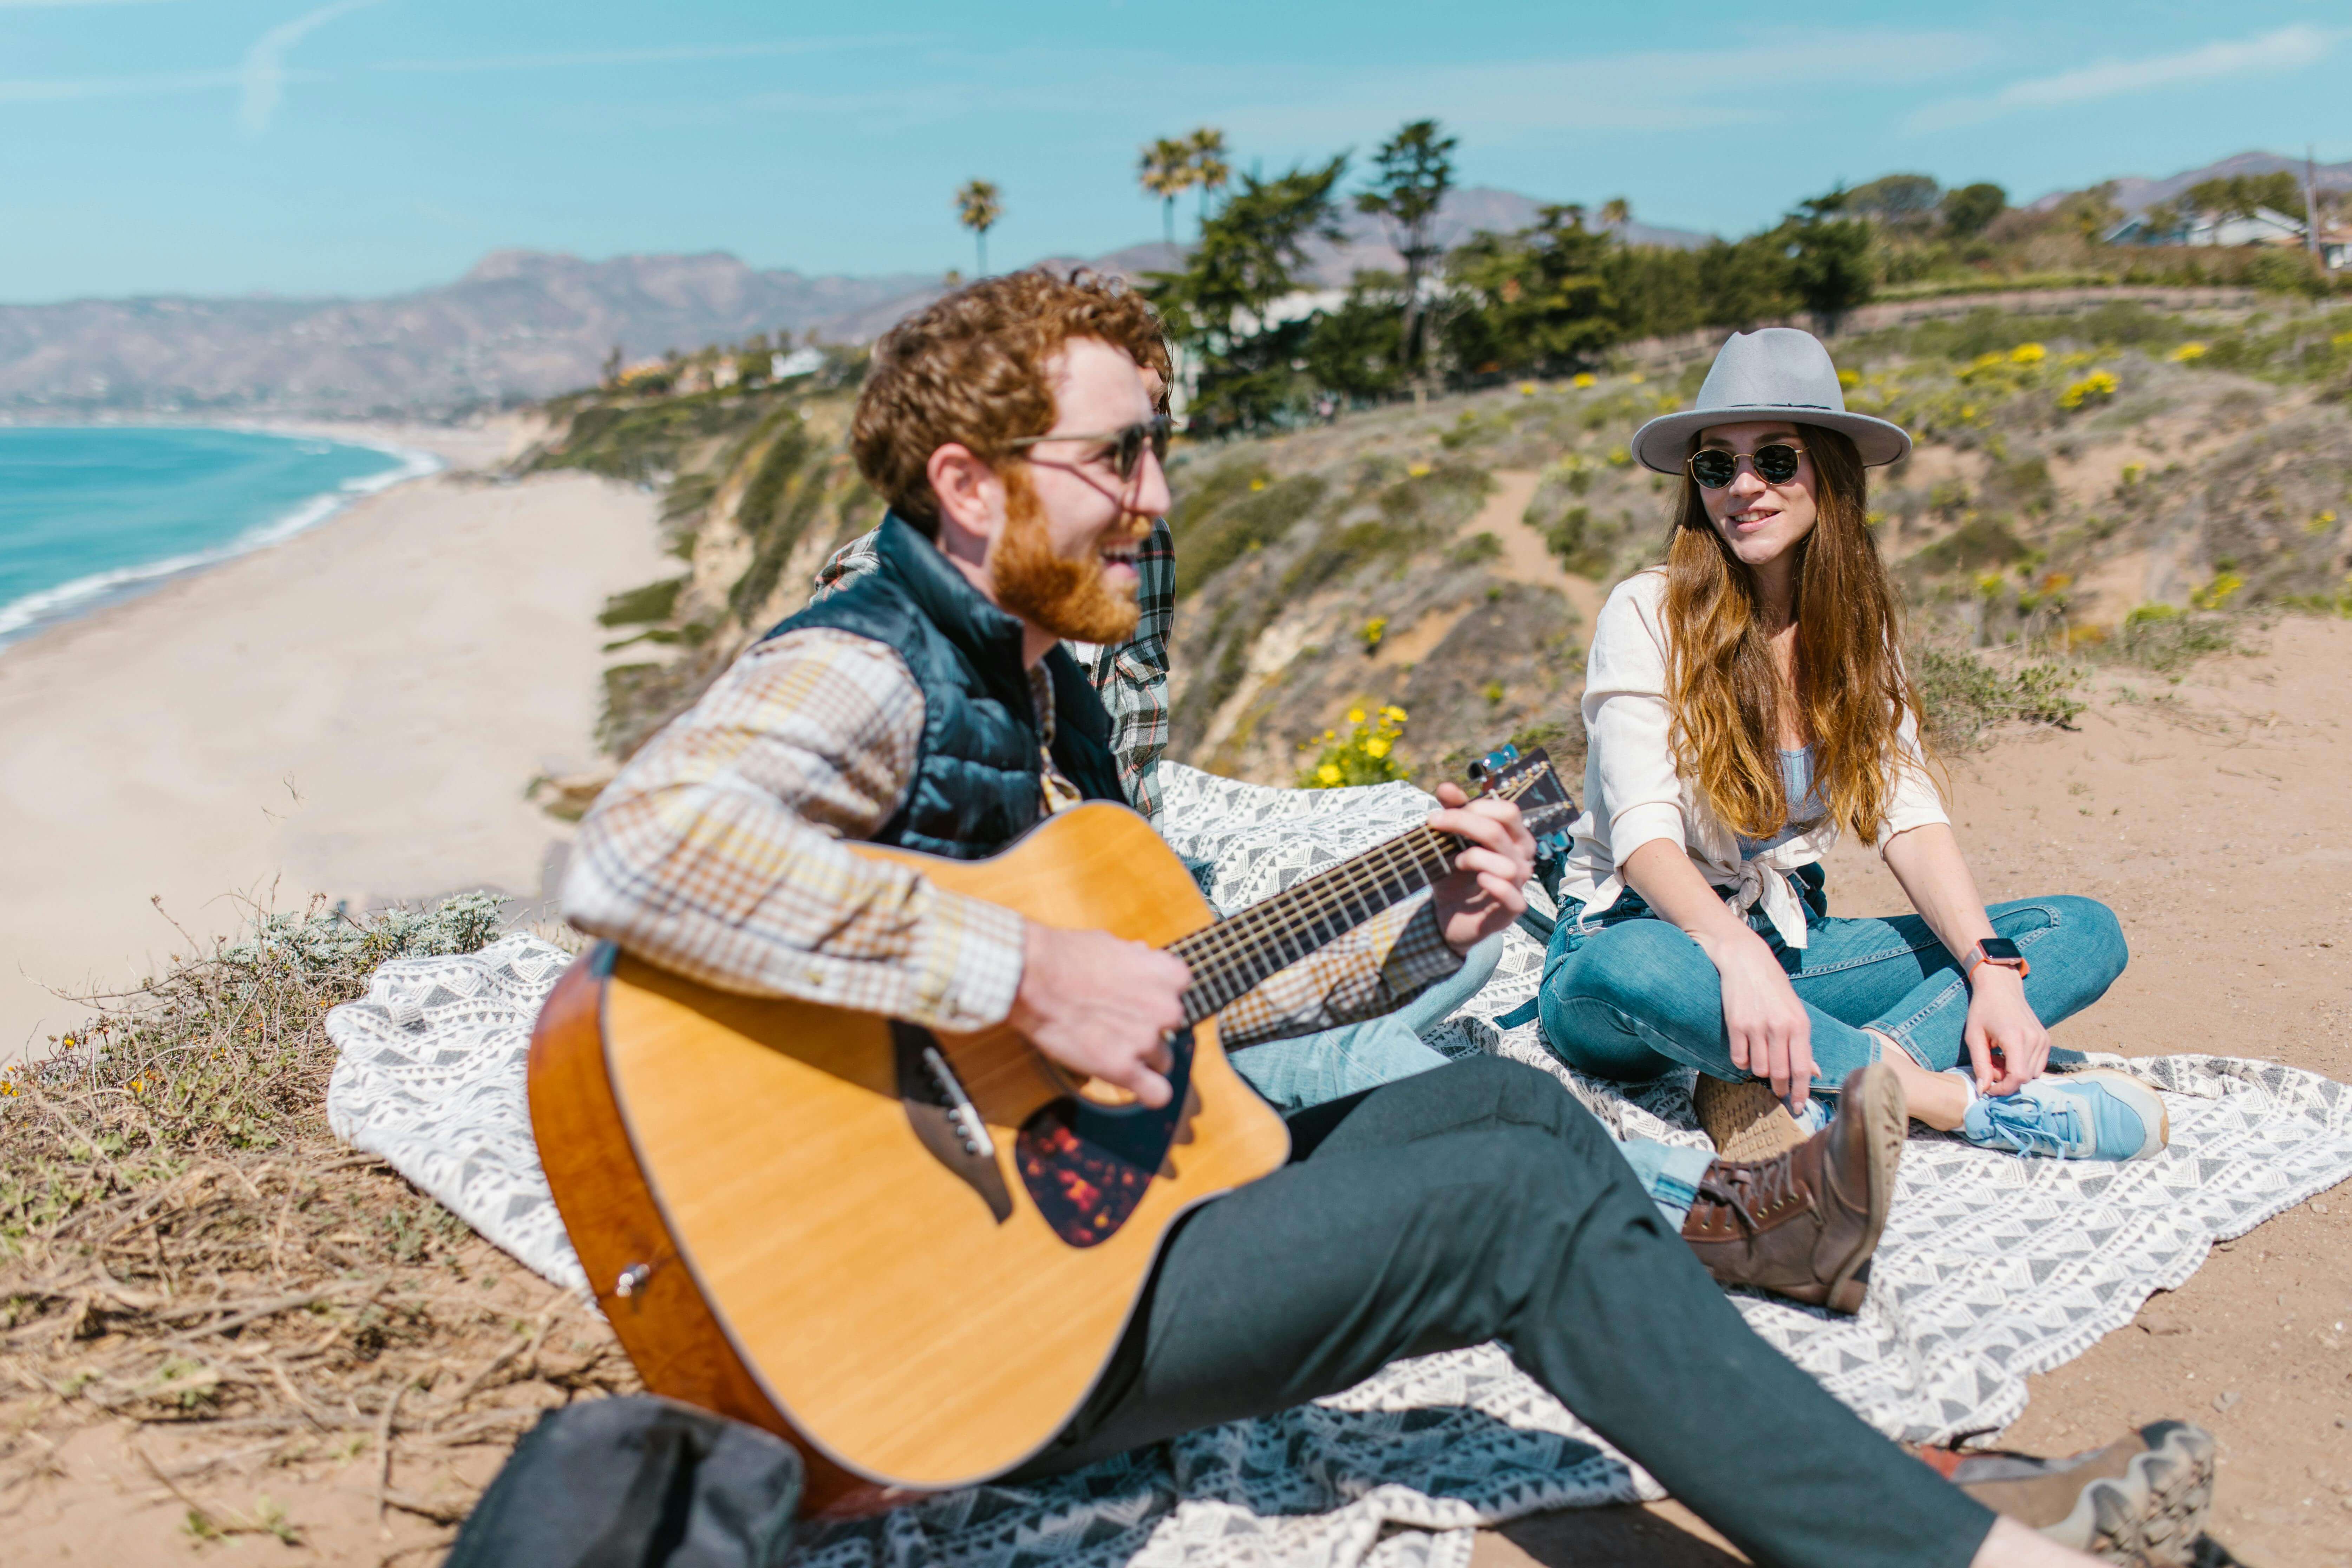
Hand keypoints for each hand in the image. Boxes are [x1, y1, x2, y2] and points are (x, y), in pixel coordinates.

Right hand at [1008, 924, 1190, 1108]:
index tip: (1133, 999)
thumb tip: (1144, 957)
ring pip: (1162, 1062)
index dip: (1153, 998)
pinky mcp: (1124, 1068)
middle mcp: (1167, 1008)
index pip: (1177, 994)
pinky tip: (1133, 1083)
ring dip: (1140, 1058)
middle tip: (1114, 1023)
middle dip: (1147, 1029)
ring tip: (1107, 1046)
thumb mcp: (1113, 945)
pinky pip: (1157, 1094)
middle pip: (1169, 1030)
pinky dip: (1148, 1092)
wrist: (1033, 975)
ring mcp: (1146, 1041)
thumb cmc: (1066, 956)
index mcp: (1170, 975)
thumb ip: (1137, 959)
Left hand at [1427, 782, 1536, 954]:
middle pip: (1500, 831)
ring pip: (1506, 864)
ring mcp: (1520, 884)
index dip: (1474, 808)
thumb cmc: (1455, 875)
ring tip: (1455, 862)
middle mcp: (1522, 858)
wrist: (1448, 915)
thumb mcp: (1450, 842)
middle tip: (1435, 825)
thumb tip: (1445, 786)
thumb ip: (1452, 813)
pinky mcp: (1513, 909)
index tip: (1441, 814)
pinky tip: (1478, 880)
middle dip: (1463, 823)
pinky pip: (1512, 895)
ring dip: (1474, 858)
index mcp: (1513, 837)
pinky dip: (1493, 885)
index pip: (1507, 811)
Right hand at [1707, 926, 1815, 1108]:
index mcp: (1800, 1025)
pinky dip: (1742, 1063)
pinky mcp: (1736, 1025)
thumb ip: (1803, 1043)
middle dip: (1779, 1088)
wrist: (1746, 961)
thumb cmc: (1774, 987)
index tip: (1798, 1107)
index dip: (1800, 1092)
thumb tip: (1814, 1072)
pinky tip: (1745, 1053)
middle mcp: (1780, 1027)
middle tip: (1778, 1092)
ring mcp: (1757, 1027)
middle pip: (1781, 1073)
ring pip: (1759, 1069)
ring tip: (1761, 1064)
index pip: (1803, 1069)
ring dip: (1760, 1073)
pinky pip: (1739, 1058)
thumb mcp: (1796, 1012)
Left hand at [1963, 965, 2047, 1095]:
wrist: (2001, 987)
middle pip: (2026, 1078)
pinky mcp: (2046, 1040)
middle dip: (2006, 1080)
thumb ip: (1980, 1065)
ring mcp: (2044, 1040)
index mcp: (2016, 1038)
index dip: (2004, 1088)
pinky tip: (2007, 1055)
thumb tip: (1983, 1090)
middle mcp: (2035, 1040)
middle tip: (1989, 1066)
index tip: (1988, 1087)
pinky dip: (2023, 1066)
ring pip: (2033, 1073)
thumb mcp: (1974, 1037)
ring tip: (1997, 1058)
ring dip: (2014, 1074)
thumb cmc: (1983, 1009)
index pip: (2018, 1077)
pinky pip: (2038, 1065)